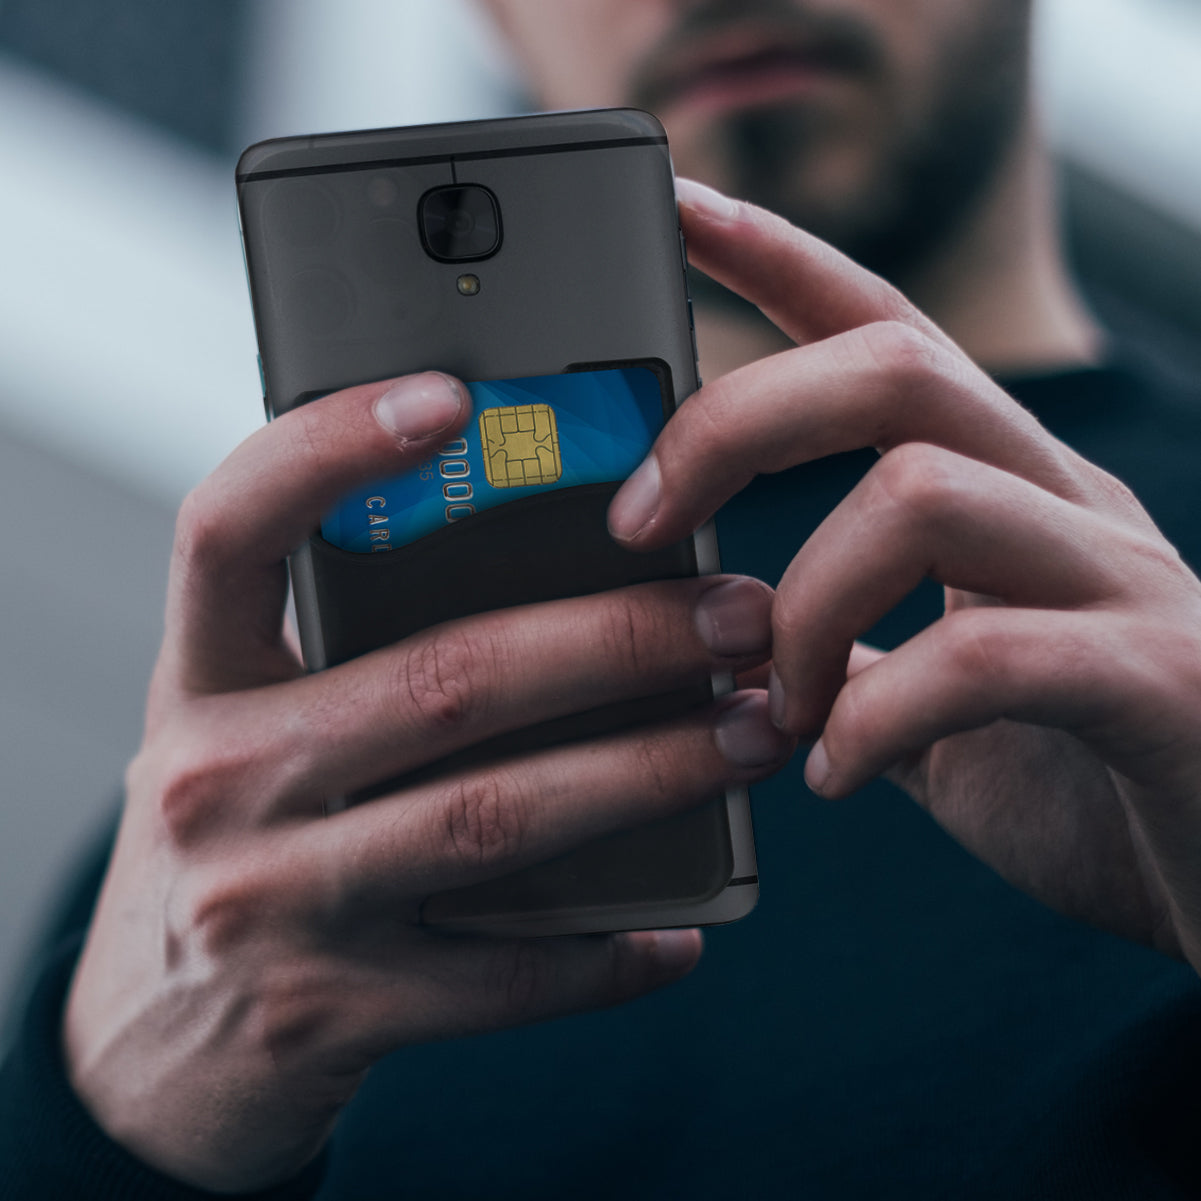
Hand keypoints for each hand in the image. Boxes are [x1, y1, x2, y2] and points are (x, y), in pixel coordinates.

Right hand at [64, 370, 790, 1191]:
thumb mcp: (253, 726)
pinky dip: (607, 949)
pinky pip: (505, 973)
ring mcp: (272, 903)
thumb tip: (564, 576)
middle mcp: (218, 780)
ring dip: (649, 772)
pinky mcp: (332, 1012)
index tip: (454, 398)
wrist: (155, 1045)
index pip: (232, 528)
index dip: (329, 448)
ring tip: (751, 733)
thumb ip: (353, 651)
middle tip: (737, 617)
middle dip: (617, 640)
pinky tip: (681, 927)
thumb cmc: (235, 841)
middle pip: (444, 676)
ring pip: (496, 814)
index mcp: (202, 679)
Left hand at [610, 178, 1200, 973]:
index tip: (680, 212)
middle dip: (736, 425)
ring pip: (923, 491)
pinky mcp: (1155, 677)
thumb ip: (852, 646)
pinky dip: (875, 717)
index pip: (884, 328)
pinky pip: (984, 657)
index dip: (778, 259)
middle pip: (892, 365)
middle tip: (639, 524)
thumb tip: (733, 632)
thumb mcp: (934, 693)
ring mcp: (1119, 578)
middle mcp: (1063, 500)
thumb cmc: (1076, 774)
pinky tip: (835, 773)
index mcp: (1003, 485)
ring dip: (802, 604)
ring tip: (773, 705)